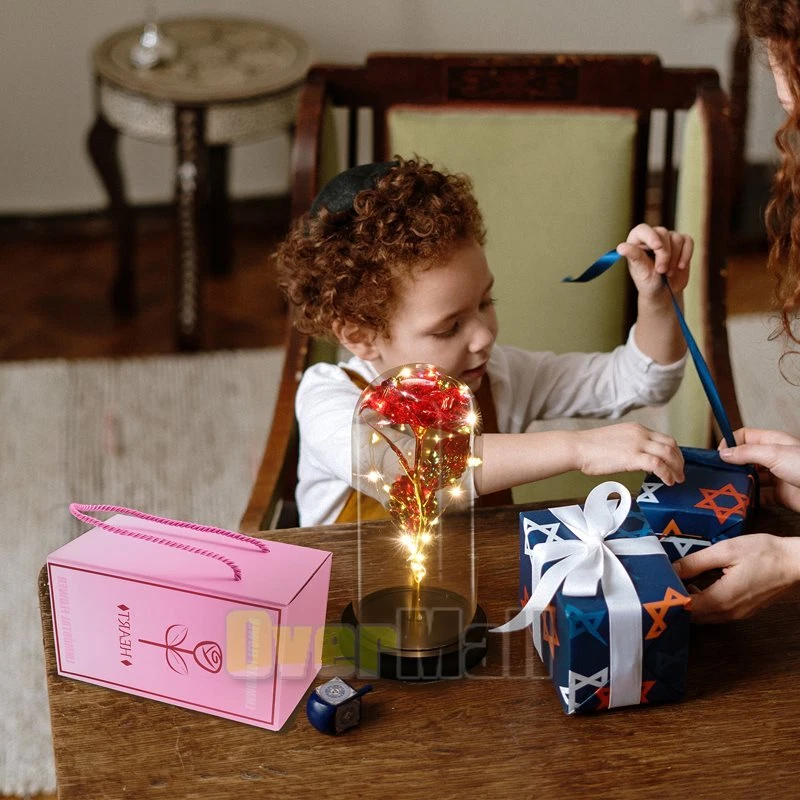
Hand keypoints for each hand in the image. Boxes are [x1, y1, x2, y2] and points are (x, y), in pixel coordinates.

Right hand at [573, 423, 683, 485]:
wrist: (578, 447)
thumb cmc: (590, 447)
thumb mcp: (615, 439)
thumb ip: (630, 444)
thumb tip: (638, 458)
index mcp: (636, 428)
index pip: (664, 438)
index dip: (674, 452)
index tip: (674, 463)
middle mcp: (640, 433)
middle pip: (671, 445)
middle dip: (679, 460)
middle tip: (680, 473)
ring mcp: (637, 444)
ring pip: (668, 454)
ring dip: (676, 468)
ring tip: (677, 479)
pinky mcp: (633, 456)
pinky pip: (658, 465)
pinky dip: (667, 474)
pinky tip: (667, 481)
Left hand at [616, 223, 692, 300]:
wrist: (664, 292)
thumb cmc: (648, 282)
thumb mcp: (640, 271)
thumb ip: (634, 257)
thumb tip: (621, 247)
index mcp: (637, 241)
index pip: (642, 229)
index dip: (650, 236)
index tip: (657, 247)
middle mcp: (653, 236)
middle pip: (663, 234)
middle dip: (664, 254)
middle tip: (661, 271)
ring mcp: (668, 238)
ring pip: (677, 238)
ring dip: (674, 258)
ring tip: (668, 273)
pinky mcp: (682, 243)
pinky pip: (688, 242)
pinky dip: (686, 255)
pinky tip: (680, 267)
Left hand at [674, 535, 799, 622]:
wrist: (796, 562)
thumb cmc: (763, 553)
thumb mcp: (725, 551)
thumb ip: (695, 562)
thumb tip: (671, 569)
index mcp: (721, 599)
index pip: (685, 608)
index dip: (669, 598)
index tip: (656, 586)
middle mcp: (728, 613)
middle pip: (693, 616)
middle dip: (677, 602)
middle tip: (664, 582)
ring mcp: (738, 614)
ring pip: (705, 616)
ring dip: (691, 603)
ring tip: (679, 582)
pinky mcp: (745, 611)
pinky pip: (717, 612)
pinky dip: (704, 603)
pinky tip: (699, 586)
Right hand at [719, 427, 799, 511]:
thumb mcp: (774, 454)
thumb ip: (747, 452)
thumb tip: (724, 453)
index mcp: (773, 442)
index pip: (744, 436)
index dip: (730, 443)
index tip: (719, 455)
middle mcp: (774, 458)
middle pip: (745, 458)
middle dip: (732, 465)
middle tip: (720, 474)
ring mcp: (777, 477)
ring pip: (751, 478)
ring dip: (740, 484)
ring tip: (728, 489)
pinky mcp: (780, 495)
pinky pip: (760, 497)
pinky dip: (750, 500)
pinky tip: (743, 501)